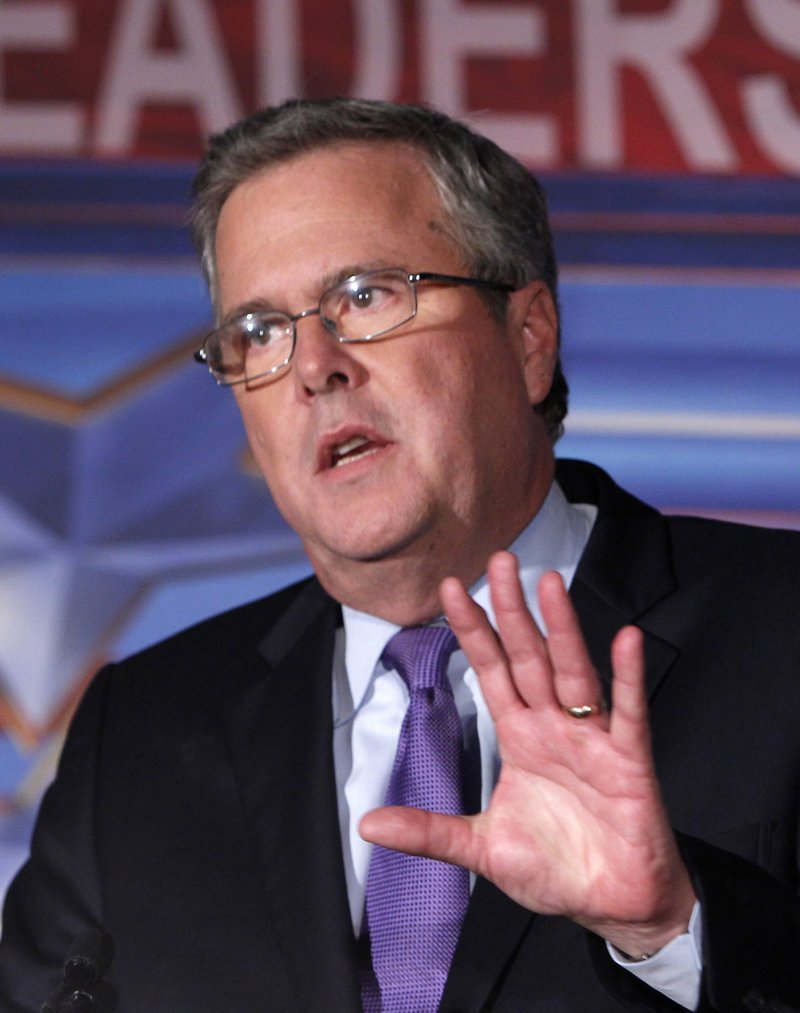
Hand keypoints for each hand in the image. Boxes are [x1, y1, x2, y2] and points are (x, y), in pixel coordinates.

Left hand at [360, 551, 695, 956]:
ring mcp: (591, 739)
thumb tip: (368, 824)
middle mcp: (553, 727)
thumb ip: (430, 831)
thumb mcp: (481, 849)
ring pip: (572, 671)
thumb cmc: (555, 869)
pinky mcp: (628, 762)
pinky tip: (624, 638)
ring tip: (547, 583)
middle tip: (499, 559)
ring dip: (561, 628)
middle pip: (528, 657)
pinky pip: (628, 711)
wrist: (612, 903)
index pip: (490, 670)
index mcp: (520, 737)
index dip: (472, 630)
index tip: (450, 588)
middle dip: (511, 610)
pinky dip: (627, 676)